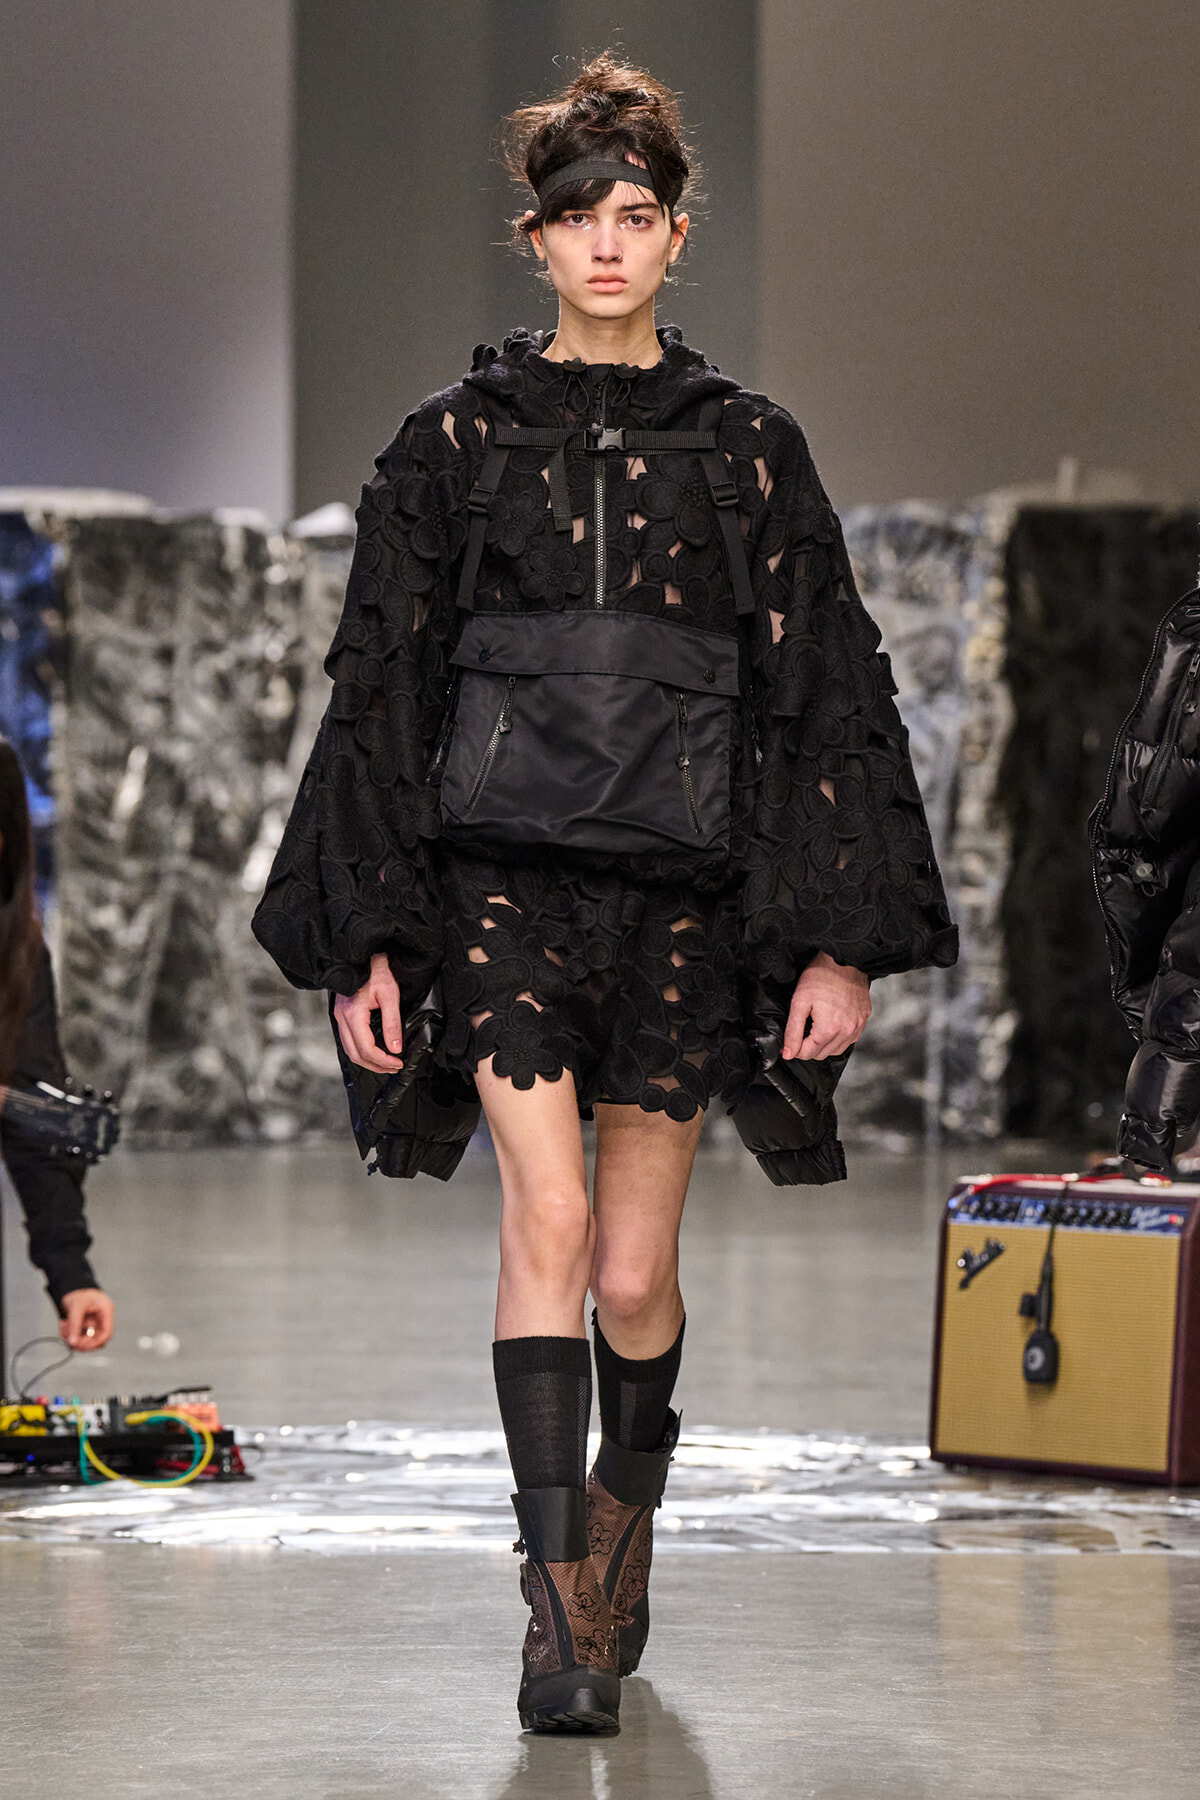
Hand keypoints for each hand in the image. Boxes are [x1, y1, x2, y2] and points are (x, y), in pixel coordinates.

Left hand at [59, 1288, 113, 1350]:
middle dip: (81, 1341)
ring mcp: (93, 1324)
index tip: (82, 1345)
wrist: (71, 1288)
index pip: (107, 1333)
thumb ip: (75, 1325)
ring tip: (64, 1327)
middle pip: (96, 1340)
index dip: (96, 1342)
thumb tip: (73, 1342)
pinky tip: (63, 1325)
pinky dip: (68, 1334)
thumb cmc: (79, 1292)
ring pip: (85, 1340)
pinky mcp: (84, 1327)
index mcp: (106, 1311)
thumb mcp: (77, 1307)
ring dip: (72, 1337)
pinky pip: (77, 1337)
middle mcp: (101, 1319)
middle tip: (69, 1339)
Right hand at [333, 951, 404, 1072]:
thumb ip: (392, 1023)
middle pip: (355, 1054)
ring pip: (349, 1049)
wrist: (364, 954)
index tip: (398, 1063)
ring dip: (367, 1060)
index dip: (383, 1061)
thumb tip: (395, 1049)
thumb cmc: (378, 971)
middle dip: (375, 1065)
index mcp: (352, 1014)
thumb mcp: (390, 995)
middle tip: (394, 1067)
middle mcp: (341, 1017)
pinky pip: (348, 1040)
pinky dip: (361, 1050)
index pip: (366, 1049)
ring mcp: (339, 1016)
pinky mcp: (341, 1014)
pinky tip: (375, 1051)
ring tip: (386, 1063)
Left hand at [783, 951, 870, 1060]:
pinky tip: (832, 1023)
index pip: (808, 1053)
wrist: (844, 959)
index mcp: (829, 1028)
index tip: (794, 1035)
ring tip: (817, 1024)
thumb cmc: (821, 976)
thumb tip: (788, 1053)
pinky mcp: (864, 1020)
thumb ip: (792, 1031)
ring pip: (836, 1050)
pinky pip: (849, 1039)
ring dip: (824, 1043)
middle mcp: (847, 1031)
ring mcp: (858, 1026)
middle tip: (804, 1026)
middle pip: (822, 1054)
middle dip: (809, 1045)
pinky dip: (838, 1037)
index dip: (796, 1047)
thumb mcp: (799, 1002)